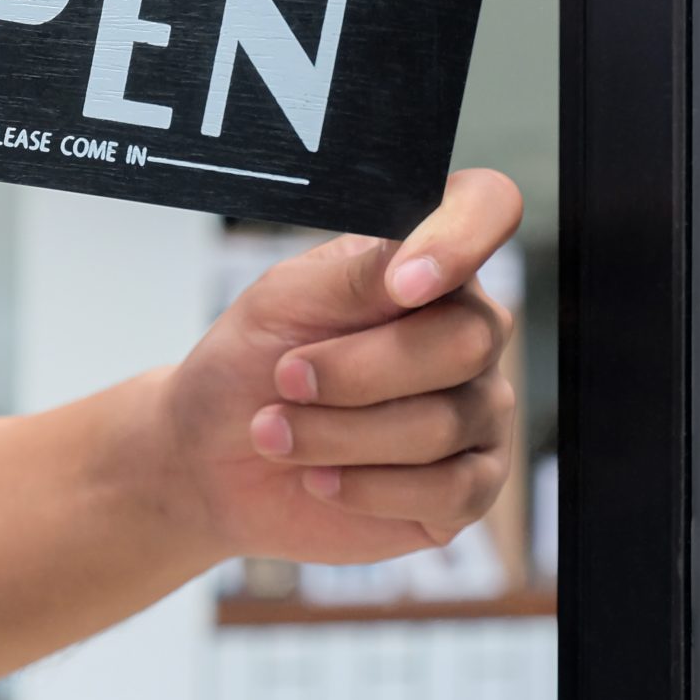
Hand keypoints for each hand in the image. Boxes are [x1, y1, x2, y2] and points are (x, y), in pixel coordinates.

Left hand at [164, 170, 523, 564]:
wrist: (212, 460)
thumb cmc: (249, 365)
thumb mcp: (283, 302)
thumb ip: (356, 276)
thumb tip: (419, 261)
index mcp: (429, 261)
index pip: (487, 208)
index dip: (461, 239)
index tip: (403, 286)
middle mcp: (469, 328)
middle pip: (465, 341)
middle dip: (356, 371)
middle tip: (285, 378)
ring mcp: (479, 408)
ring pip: (444, 422)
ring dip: (340, 434)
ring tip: (279, 434)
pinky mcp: (470, 486)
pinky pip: (451, 491)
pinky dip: (370, 488)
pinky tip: (323, 479)